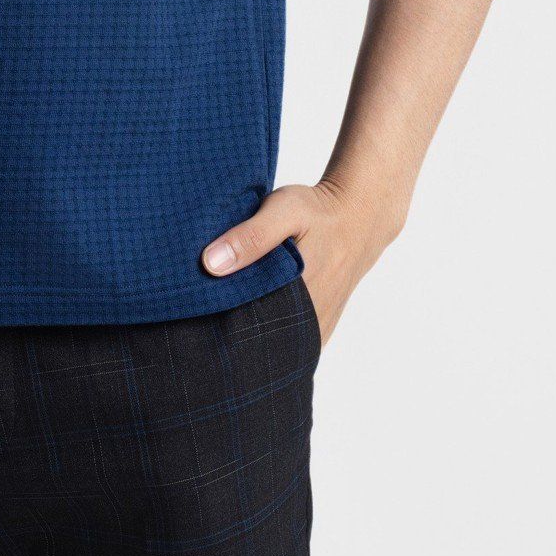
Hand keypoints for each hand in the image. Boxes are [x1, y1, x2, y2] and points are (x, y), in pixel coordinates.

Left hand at [199, 176, 408, 351]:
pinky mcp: (322, 326)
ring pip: (276, 345)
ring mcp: (318, 327)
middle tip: (204, 320)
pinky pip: (292, 342)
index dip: (219, 323)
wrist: (360, 216)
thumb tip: (210, 264)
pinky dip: (271, 335)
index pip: (248, 327)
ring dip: (251, 336)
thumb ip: (251, 237)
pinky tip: (251, 320)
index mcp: (300, 295)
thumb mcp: (284, 210)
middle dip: (232, 334)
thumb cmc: (318, 211)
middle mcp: (311, 320)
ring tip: (222, 322)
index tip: (196, 314)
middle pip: (260, 341)